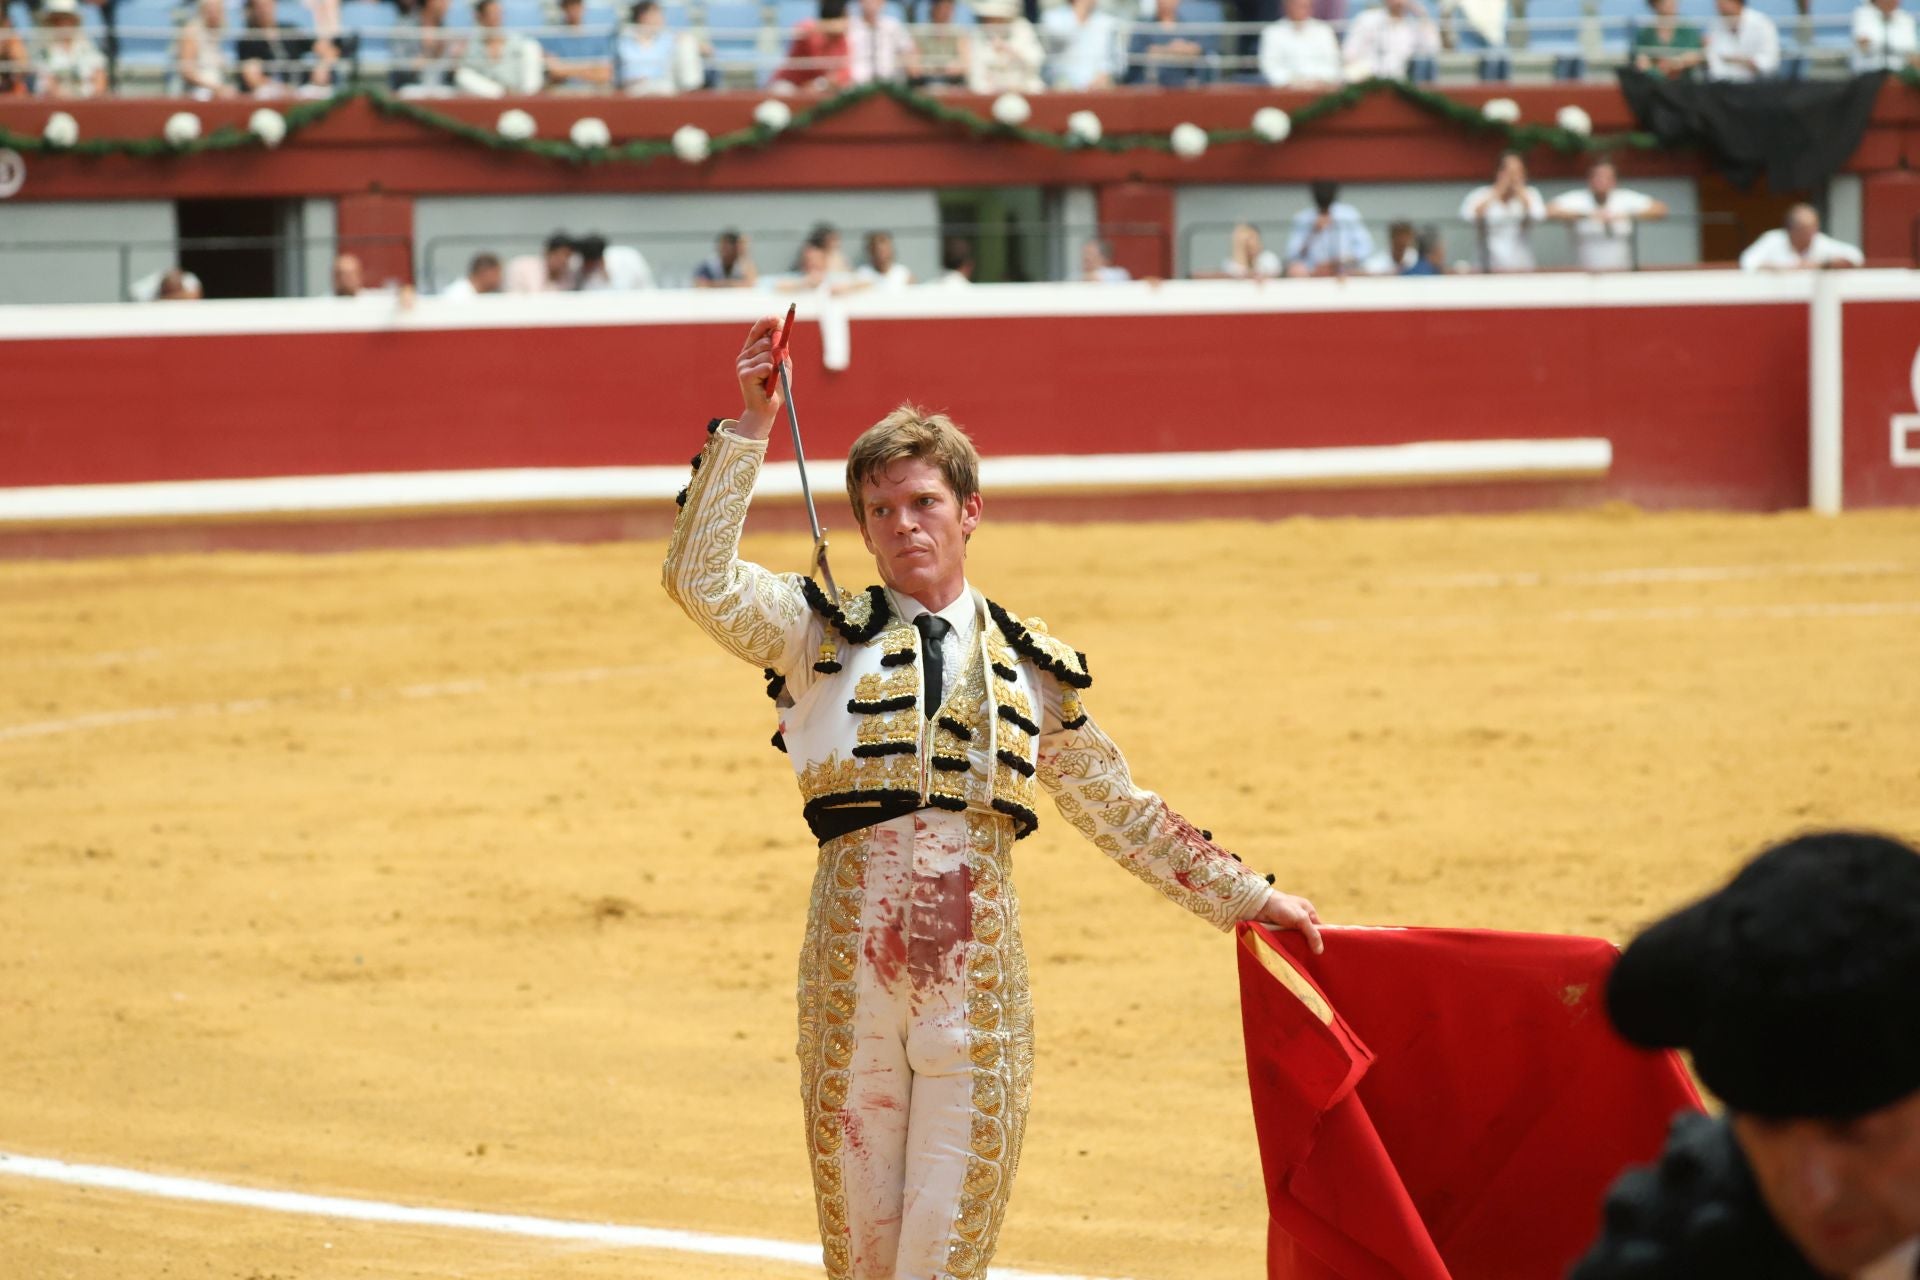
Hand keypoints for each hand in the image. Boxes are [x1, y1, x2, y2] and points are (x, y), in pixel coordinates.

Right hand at [735, 315, 786, 438]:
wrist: (765, 410)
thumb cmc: (775, 388)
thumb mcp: (783, 366)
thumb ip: (782, 351)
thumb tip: (781, 335)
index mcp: (752, 351)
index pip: (757, 330)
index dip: (767, 322)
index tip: (779, 317)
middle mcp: (744, 355)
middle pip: (767, 341)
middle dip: (779, 350)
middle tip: (779, 363)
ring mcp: (742, 364)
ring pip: (768, 354)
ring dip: (776, 366)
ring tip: (771, 379)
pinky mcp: (744, 374)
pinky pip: (766, 366)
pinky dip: (772, 374)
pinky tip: (766, 383)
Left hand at [1254, 889, 1323, 953]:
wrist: (1258, 905)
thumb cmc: (1281, 907)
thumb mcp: (1301, 919)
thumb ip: (1312, 934)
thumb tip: (1320, 951)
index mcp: (1308, 911)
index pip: (1319, 928)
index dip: (1321, 939)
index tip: (1322, 953)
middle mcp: (1299, 918)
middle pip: (1307, 936)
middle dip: (1308, 945)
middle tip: (1311, 959)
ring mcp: (1288, 925)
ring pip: (1296, 940)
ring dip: (1297, 947)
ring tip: (1301, 961)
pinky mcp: (1278, 930)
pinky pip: (1286, 941)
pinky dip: (1288, 947)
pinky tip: (1290, 956)